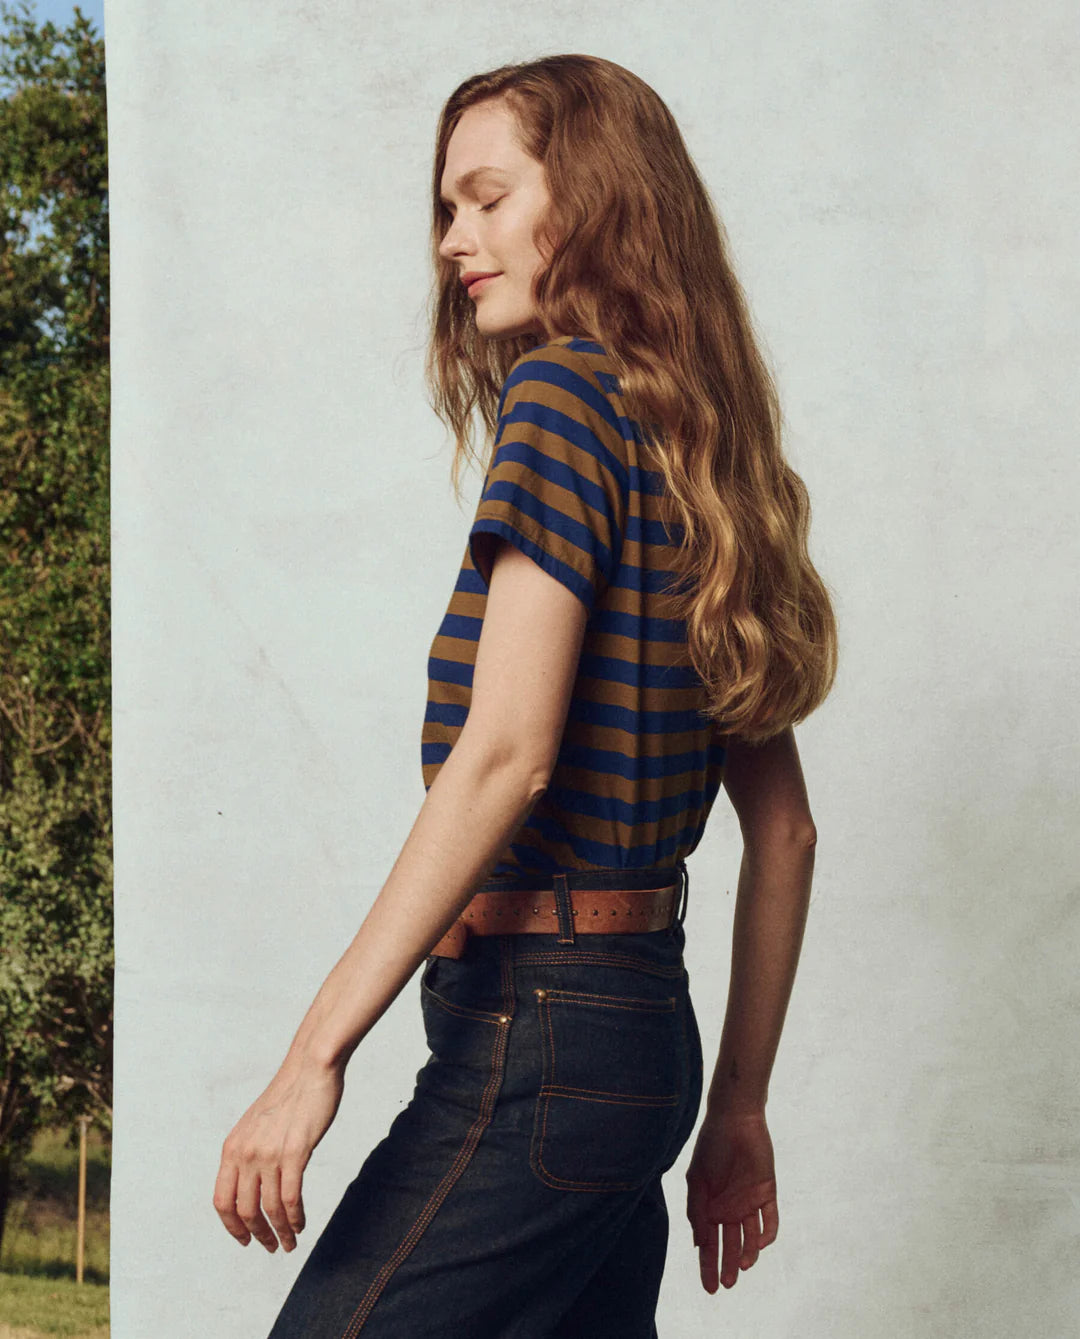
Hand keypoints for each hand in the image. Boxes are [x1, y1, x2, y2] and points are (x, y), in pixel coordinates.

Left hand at [213, 1054, 344, 1252]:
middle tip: (272, 1247)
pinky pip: (291, 1198)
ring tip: (290, 1243)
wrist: (310, 1068)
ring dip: (280, 1232)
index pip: (222, 1201)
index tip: (246, 1240)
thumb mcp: (256, 1125)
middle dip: (258, 1235)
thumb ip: (250, 1152)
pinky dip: (295, 1218)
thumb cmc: (289, 1095)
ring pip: (269, 1209)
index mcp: (232, 1148)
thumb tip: (253, 1183)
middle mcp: (245, 1153)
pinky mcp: (294, 1152)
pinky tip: (301, 1225)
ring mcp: (269, 1154)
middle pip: (244, 1211)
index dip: (232, 1227)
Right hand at [685, 1108, 777, 1292]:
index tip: (709, 1289)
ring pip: (750, 1238)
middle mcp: (729, 1208)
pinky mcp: (766, 1193)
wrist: (734, 1120)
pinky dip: (767, 1234)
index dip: (708, 1266)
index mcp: (710, 1207)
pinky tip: (759, 1243)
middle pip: (729, 1245)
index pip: (709, 1244)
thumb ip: (697, 1211)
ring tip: (742, 1266)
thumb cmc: (711, 1147)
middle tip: (727, 1284)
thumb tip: (698, 1244)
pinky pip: (770, 1220)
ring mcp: (748, 1202)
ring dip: (747, 1254)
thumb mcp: (697, 1180)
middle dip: (728, 1266)